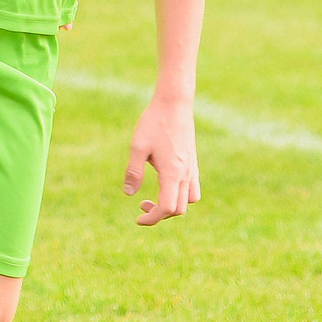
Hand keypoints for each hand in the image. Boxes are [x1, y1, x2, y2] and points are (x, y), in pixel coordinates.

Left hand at [124, 97, 198, 224]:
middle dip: (160, 214)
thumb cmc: (153, 122)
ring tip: (156, 196)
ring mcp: (192, 169)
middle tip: (141, 204)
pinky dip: (180, 195)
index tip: (138, 218)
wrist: (174, 103)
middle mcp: (185, 174)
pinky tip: (166, 183)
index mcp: (172, 173)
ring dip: (173, 206)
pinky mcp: (193, 162)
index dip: (152, 218)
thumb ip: (133, 172)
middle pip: (178, 209)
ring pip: (189, 201)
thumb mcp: (138, 146)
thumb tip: (128, 194)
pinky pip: (193, 188)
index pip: (166, 208)